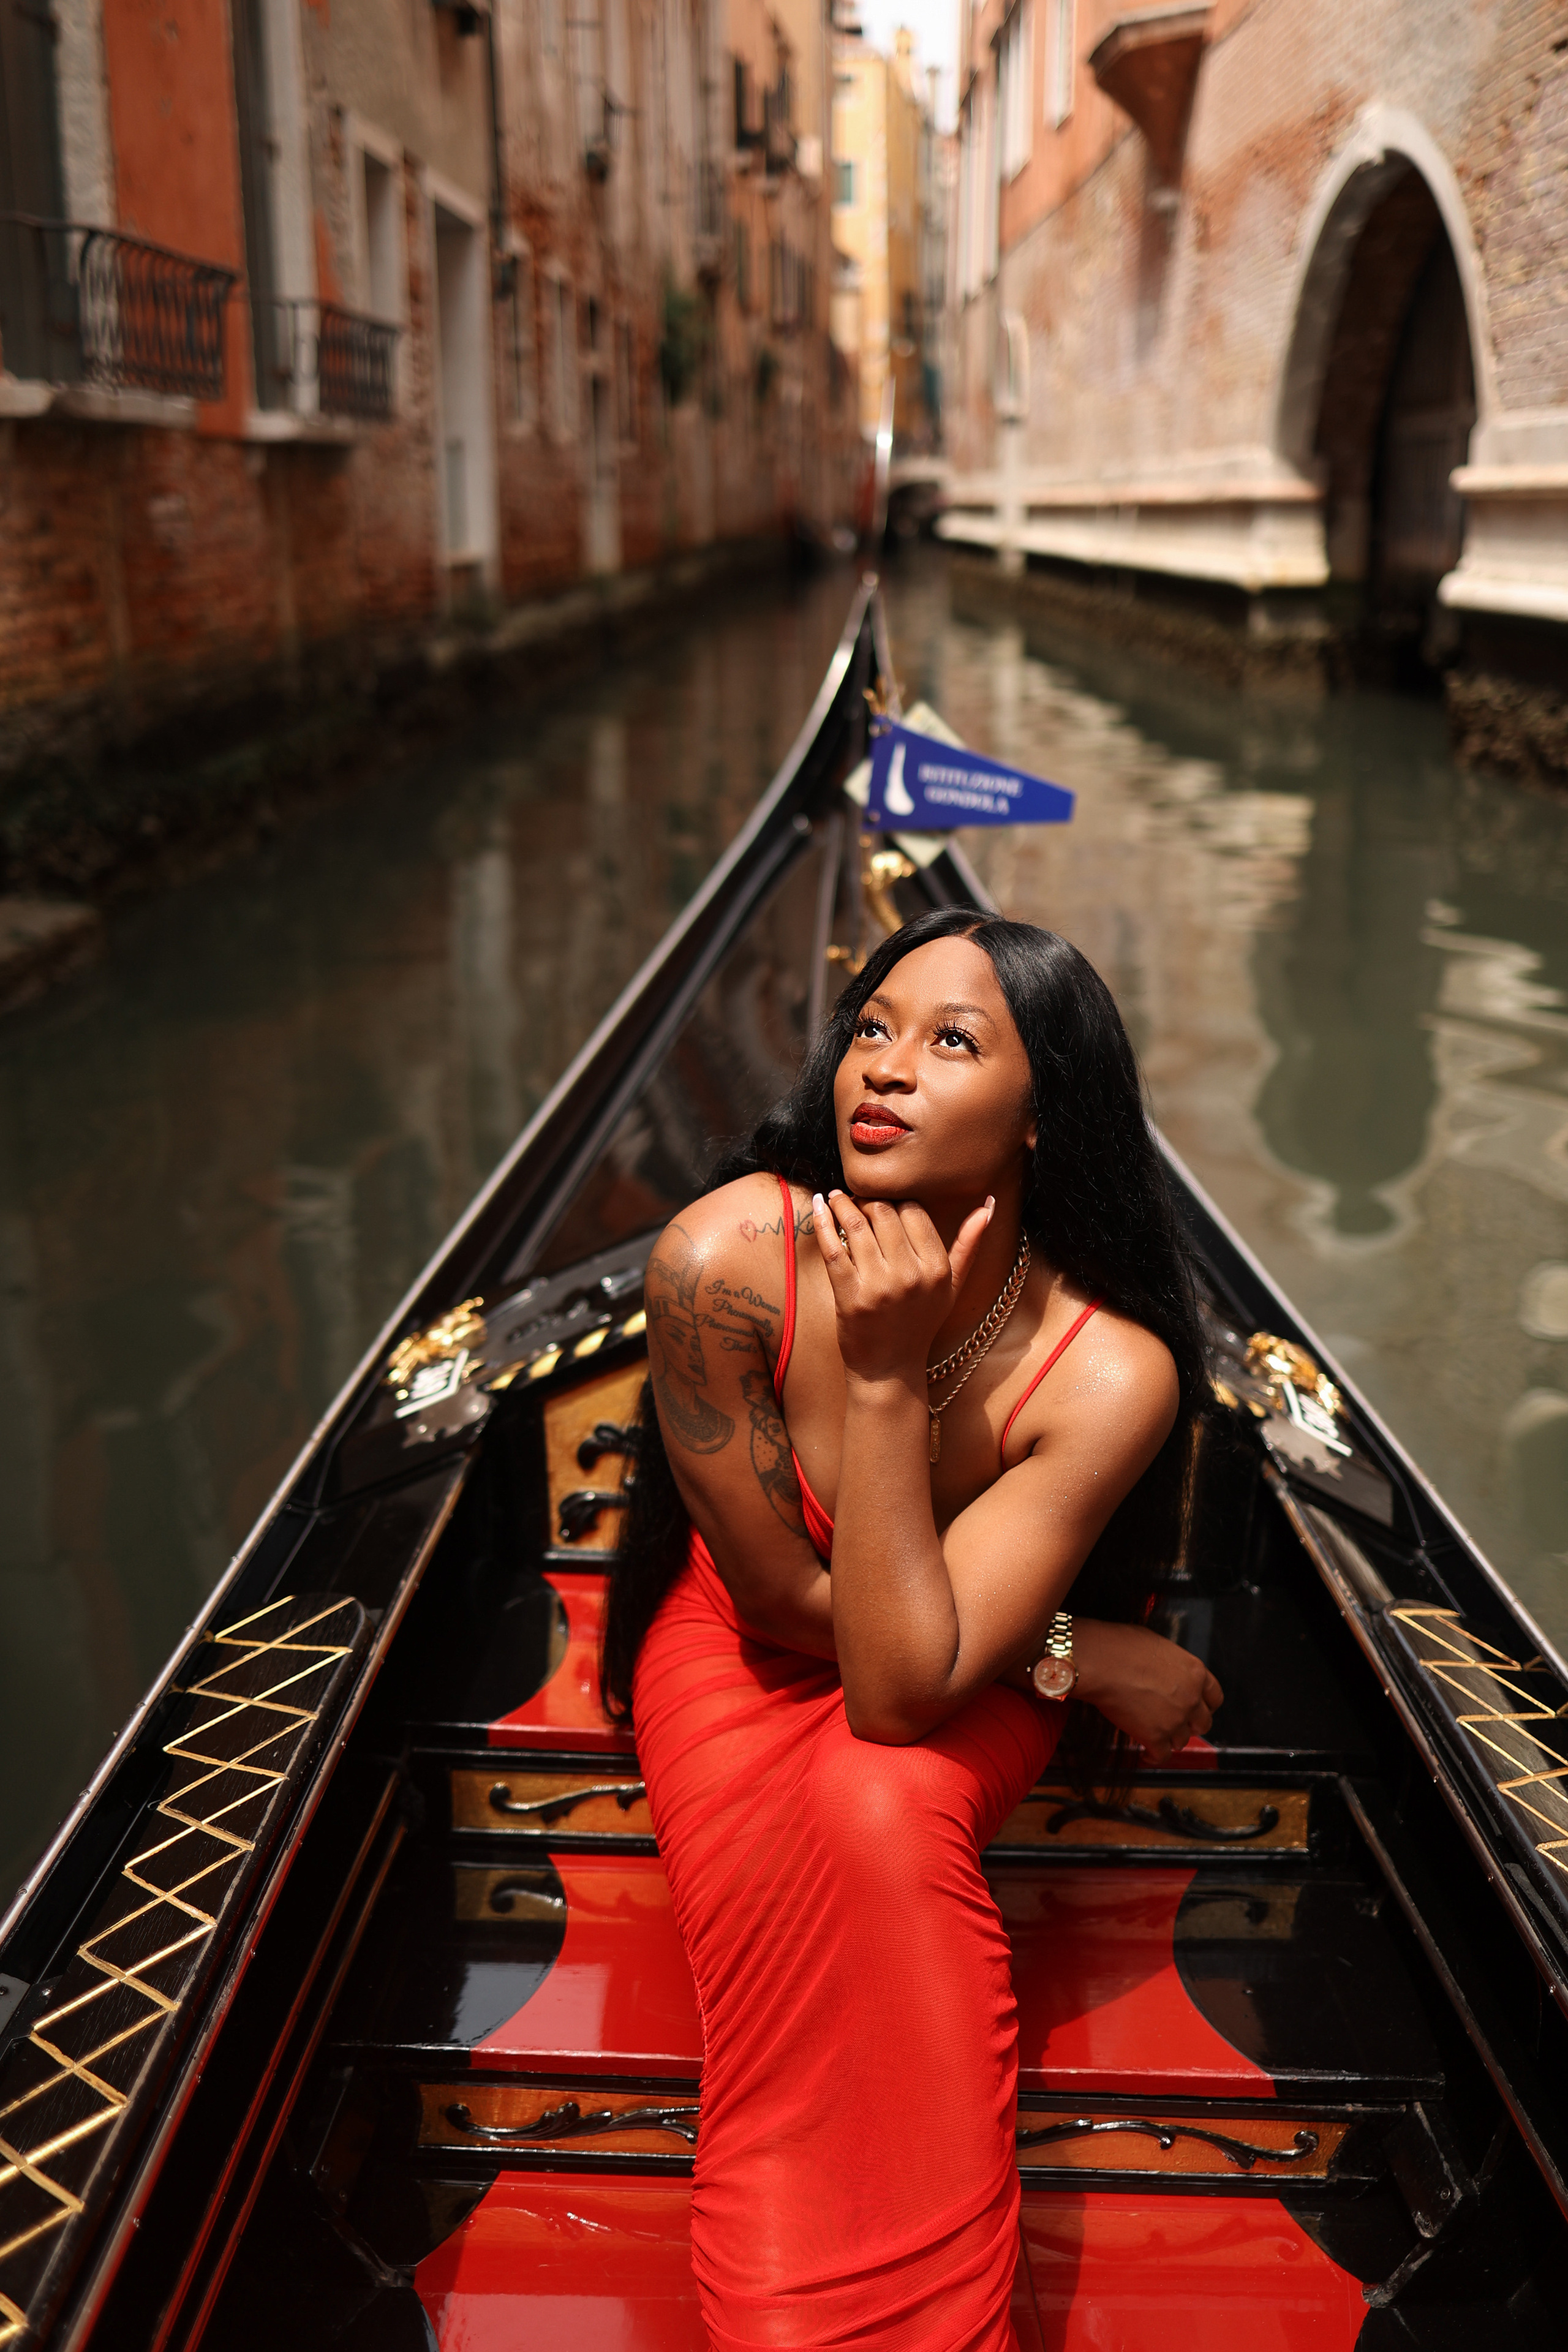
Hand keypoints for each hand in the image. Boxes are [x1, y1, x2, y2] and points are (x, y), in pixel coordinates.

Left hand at [811, 1188, 992, 1385]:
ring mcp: (880, 1286)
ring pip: (856, 1225)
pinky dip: (822, 1222)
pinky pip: (833, 1248)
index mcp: (937, 1268)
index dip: (895, 1199)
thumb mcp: (953, 1286)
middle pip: (883, 1212)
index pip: (913, 1211)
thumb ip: (969, 1244)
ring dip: (842, 1204)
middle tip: (854, 1197)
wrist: (890, 1370)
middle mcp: (911, 1275)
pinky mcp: (850, 1296)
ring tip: (834, 1198)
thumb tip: (989, 1204)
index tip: (882, 1198)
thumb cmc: (920, 1323)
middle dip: (866, 1198)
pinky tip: (818, 1205)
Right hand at [1072, 1620, 1221, 1763]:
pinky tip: (1145, 1754)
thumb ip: (1171, 1665)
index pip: (1215, 1697)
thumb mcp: (1157, 1645)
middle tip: (1175, 1722)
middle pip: (1203, 1723)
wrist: (1101, 1662)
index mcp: (1195, 1672)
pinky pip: (1162, 1756)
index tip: (1197, 1709)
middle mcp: (1191, 1698)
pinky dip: (1153, 1757)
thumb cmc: (1120, 1646)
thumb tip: (1165, 1672)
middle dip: (1190, 1725)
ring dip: (1169, 1739)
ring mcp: (1175, 1719)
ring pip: (1182, 1741)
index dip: (1206, 1706)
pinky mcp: (1155, 1736)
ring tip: (1155, 1735)